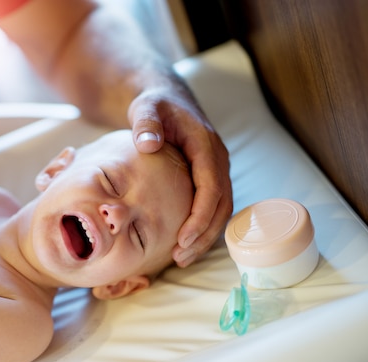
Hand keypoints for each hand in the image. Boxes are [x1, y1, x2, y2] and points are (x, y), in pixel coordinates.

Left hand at [128, 84, 232, 266]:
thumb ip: (146, 123)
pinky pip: (212, 206)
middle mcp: (217, 159)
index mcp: (206, 144)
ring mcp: (215, 169)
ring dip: (205, 236)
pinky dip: (202, 227)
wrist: (166, 98)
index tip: (183, 238)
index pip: (211, 186)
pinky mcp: (208, 177)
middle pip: (221, 204)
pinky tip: (183, 243)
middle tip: (180, 257)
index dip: (200, 215)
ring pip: (220, 209)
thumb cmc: (155, 105)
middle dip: (204, 234)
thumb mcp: (146, 108)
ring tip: (181, 257)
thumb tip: (148, 144)